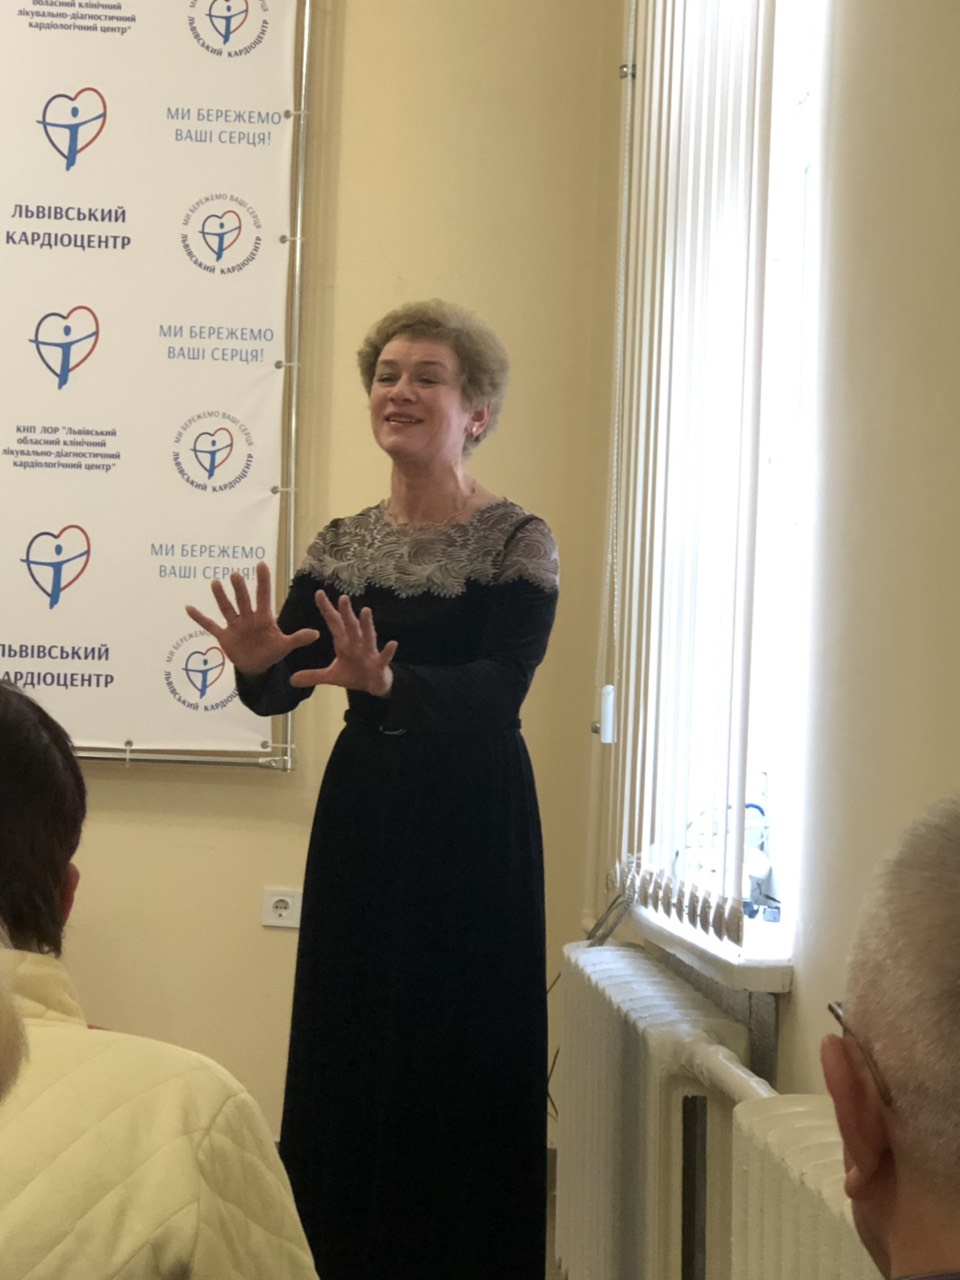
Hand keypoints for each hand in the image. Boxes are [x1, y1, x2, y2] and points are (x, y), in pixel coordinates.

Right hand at [185, 561, 319, 676]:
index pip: (264, 596)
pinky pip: (210, 625)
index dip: (263, 581)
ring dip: (221, 597)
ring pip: (227, 608)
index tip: (261, 564)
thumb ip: (298, 639)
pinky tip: (189, 607)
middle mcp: (248, 618)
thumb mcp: (285, 646)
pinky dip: (200, 618)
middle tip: (236, 575)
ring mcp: (234, 625)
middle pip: (243, 600)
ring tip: (215, 583)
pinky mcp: (223, 636)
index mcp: (264, 618)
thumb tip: (316, 633)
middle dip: (240, 589)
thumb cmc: (271, 652)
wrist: (256, 667)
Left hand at [289, 591, 396, 696]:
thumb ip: (313, 676)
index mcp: (344, 643)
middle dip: (346, 613)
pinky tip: (392, 643)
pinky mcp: (379, 664)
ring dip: (367, 624)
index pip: (334, 623)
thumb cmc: (354, 674)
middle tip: (342, 597)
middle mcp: (357, 643)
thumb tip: (291, 680)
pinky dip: (388, 651)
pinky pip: (384, 657)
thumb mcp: (331, 677)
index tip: (319, 593)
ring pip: (368, 636)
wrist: (373, 685)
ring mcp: (369, 652)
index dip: (327, 609)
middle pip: (350, 626)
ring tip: (366, 611)